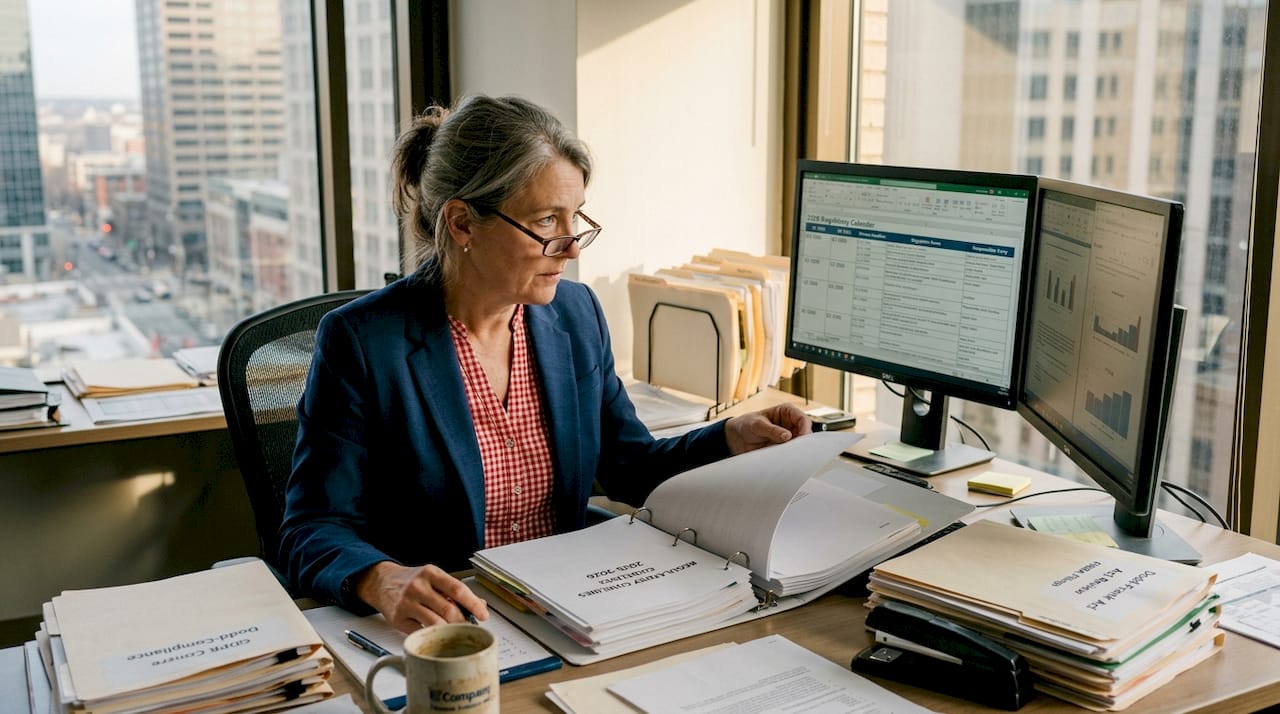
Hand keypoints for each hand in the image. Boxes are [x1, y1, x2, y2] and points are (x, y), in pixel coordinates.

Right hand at [354, 562, 488, 633]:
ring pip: (435, 623)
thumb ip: (456, 591)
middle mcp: (418, 587)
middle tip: (469, 627)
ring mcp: (406, 603)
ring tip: (454, 632)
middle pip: (448, 609)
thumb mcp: (434, 578)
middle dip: (462, 621)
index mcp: (431, 573)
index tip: (483, 615)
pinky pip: (420, 632)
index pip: (458, 589)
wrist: (382, 582)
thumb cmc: (412, 581)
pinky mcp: (397, 618)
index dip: (473, 604)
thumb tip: (481, 605)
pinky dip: (431, 635)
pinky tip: (435, 634)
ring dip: (449, 631)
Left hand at [724, 403, 812, 454]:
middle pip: (805, 433)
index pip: (802, 419)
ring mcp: (788, 437)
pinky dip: (791, 457)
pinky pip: (792, 453)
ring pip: (800, 445)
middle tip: (798, 450)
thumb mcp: (756, 425)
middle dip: (803, 442)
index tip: (801, 438)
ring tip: (791, 456)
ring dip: (797, 450)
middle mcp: (790, 424)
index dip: (805, 428)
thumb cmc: (746, 424)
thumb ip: (771, 430)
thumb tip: (787, 436)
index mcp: (786, 412)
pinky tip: (787, 460)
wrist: (736, 438)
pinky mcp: (784, 448)